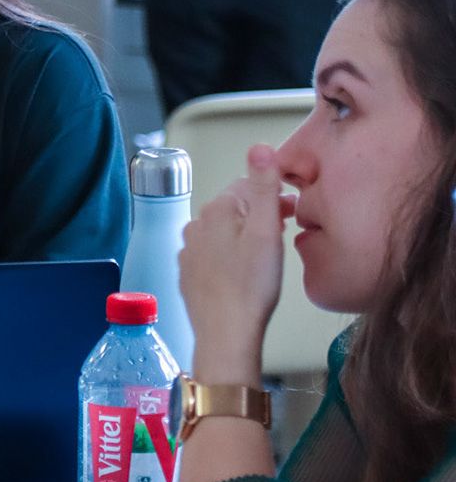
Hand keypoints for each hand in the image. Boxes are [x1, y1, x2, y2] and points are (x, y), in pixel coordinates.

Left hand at [180, 144, 292, 381]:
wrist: (226, 333)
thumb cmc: (251, 287)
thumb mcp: (266, 230)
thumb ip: (263, 187)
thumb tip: (259, 148)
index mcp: (215, 211)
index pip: (248, 187)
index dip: (275, 198)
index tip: (292, 212)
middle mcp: (195, 227)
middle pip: (235, 209)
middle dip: (260, 215)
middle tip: (283, 233)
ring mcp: (189, 251)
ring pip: (224, 233)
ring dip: (245, 237)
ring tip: (266, 256)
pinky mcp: (189, 274)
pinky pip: (214, 256)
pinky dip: (231, 258)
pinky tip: (245, 275)